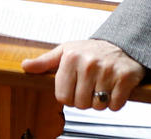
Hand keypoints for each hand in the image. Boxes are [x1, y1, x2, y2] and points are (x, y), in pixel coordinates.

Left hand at [22, 39, 145, 110]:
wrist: (124, 43)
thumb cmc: (92, 50)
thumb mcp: (67, 51)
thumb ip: (45, 62)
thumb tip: (25, 66)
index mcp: (71, 58)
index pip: (63, 97)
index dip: (70, 96)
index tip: (77, 86)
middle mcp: (89, 63)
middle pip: (80, 104)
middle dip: (86, 99)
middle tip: (92, 86)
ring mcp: (108, 70)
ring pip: (98, 106)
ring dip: (101, 101)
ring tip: (103, 85)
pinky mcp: (125, 77)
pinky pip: (115, 105)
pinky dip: (116, 102)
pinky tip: (115, 88)